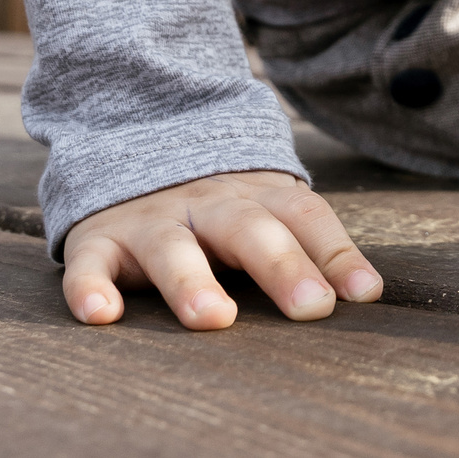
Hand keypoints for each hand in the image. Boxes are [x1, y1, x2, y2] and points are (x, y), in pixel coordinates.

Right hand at [60, 170, 382, 328]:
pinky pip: (90, 262)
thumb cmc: (222, 206)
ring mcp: (152, 219)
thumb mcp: (268, 211)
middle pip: (249, 228)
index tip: (363, 294)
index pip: (304, 215)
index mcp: (258, 195)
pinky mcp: (100, 239)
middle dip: (282, 265)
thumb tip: (368, 294)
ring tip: (213, 318)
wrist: (137, 138)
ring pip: (172, 247)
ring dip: (192, 281)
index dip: (336, 252)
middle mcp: (209, 203)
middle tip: (310, 307)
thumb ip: (311, 246)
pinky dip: (91, 287)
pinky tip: (103, 315)